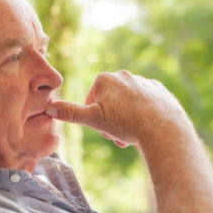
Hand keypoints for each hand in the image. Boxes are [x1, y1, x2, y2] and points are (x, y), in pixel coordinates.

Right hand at [45, 70, 187, 147]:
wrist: (163, 128)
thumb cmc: (126, 124)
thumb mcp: (93, 120)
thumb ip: (71, 113)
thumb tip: (49, 107)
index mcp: (104, 79)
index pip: (91, 101)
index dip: (95, 119)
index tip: (105, 130)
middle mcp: (123, 75)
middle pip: (109, 102)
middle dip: (112, 121)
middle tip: (119, 137)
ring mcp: (142, 81)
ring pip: (127, 103)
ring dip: (127, 119)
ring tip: (134, 134)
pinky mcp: (158, 89)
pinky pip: (145, 103)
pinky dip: (144, 114)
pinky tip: (147, 126)